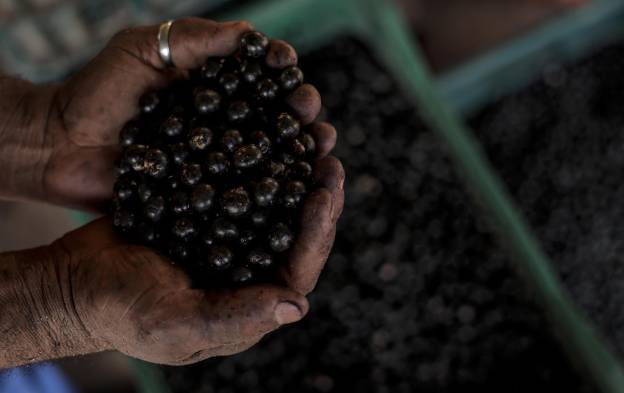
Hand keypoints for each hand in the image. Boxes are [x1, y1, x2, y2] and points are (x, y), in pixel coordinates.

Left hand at [43, 17, 329, 210]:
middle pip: (275, 115)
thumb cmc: (97, 91)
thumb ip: (191, 40)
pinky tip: (294, 189)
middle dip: (300, 110)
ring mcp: (218, 159)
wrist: (58, 145)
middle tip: (308, 112)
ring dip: (299, 151)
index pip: (261, 75)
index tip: (289, 67)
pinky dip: (272, 191)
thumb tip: (250, 36)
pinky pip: (244, 193)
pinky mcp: (207, 193)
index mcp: (215, 86)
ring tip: (319, 148)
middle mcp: (224, 122)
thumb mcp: (140, 50)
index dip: (281, 69)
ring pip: (269, 154)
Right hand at [45, 153, 342, 365]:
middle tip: (329, 156)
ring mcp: (230, 238)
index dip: (317, 234)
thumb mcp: (173, 321)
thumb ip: (233, 318)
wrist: (72, 279)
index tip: (324, 194)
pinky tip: (266, 130)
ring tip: (312, 136)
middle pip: (296, 233)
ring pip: (276, 204)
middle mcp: (249, 269)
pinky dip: (257, 159)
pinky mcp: (210, 212)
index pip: (299, 270)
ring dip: (296, 172)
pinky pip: (242, 184)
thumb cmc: (118, 310)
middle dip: (317, 196)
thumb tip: (298, 306)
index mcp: (251, 302)